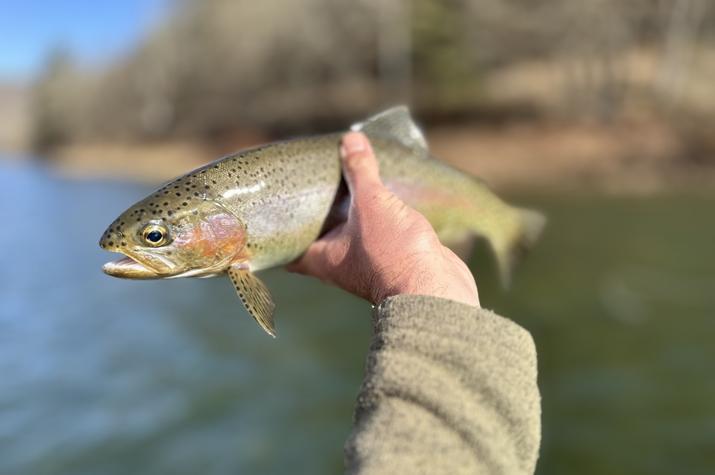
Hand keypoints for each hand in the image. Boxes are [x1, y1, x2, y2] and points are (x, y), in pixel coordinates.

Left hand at [287, 132, 478, 306]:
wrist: (435, 288)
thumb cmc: (392, 253)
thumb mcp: (371, 203)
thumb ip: (359, 171)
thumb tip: (349, 140)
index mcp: (321, 258)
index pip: (288, 248)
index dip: (280, 228)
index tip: (277, 205)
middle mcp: (339, 264)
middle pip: (320, 235)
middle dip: (319, 211)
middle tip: (314, 182)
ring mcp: (368, 263)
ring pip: (352, 234)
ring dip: (351, 213)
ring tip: (348, 182)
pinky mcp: (394, 259)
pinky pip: (379, 234)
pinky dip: (378, 217)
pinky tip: (383, 196)